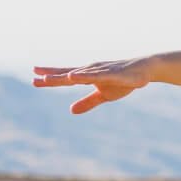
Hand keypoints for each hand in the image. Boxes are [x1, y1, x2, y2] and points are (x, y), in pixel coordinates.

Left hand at [32, 58, 149, 113]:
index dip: (50, 79)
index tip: (34, 79)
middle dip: (52, 76)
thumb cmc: (124, 80)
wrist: (146, 70)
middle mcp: (92, 70)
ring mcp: (102, 71)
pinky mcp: (114, 73)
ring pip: (80, 74)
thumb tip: (70, 111)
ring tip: (48, 79)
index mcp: (88, 76)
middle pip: (69, 74)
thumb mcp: (104, 95)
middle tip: (35, 76)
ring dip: (65, 76)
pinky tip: (74, 76)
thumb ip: (87, 102)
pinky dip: (84, 75)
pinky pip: (97, 75)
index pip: (65, 77)